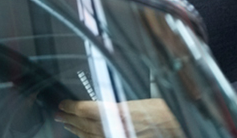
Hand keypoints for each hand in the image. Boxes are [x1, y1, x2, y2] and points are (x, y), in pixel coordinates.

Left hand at [58, 99, 181, 137]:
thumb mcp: (146, 102)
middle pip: (85, 124)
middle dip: (71, 119)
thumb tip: (111, 104)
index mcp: (120, 113)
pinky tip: (84, 136)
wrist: (177, 130)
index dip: (73, 107)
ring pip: (90, 137)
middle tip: (59, 114)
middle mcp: (115, 128)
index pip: (87, 109)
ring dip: (77, 130)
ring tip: (68, 124)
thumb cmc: (167, 117)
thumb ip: (124, 106)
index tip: (64, 104)